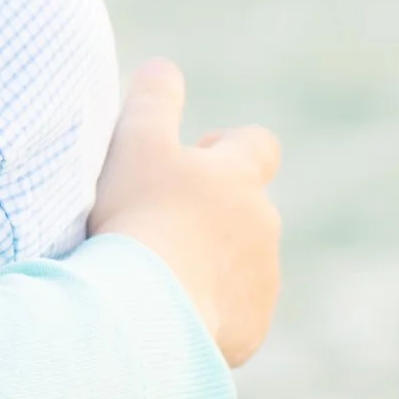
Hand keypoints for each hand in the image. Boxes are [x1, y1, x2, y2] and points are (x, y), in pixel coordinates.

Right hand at [88, 60, 280, 369]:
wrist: (147, 309)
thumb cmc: (138, 216)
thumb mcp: (135, 142)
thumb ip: (152, 98)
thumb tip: (163, 67)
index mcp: (240, 179)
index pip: (258, 146)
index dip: (228, 148)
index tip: (193, 160)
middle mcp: (263, 229)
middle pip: (249, 212)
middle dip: (215, 215)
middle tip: (160, 225)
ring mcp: (262, 283)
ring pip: (242, 267)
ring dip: (210, 265)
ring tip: (157, 276)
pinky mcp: (250, 331)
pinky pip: (232, 318)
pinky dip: (206, 314)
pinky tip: (164, 315)